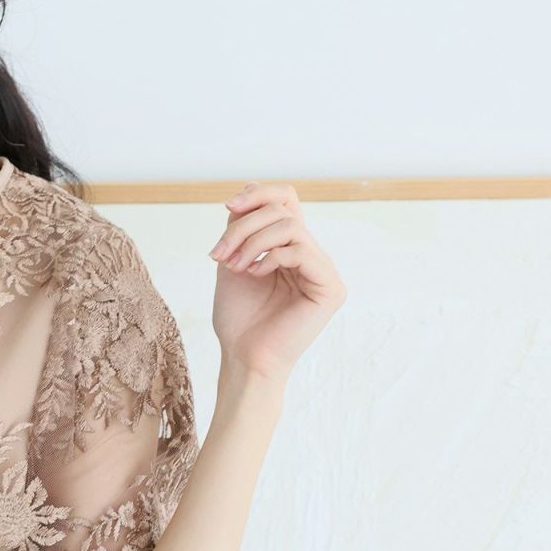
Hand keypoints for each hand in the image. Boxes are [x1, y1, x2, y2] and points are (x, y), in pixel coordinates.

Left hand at [208, 180, 346, 384]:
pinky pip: (302, 250)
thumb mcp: (233, 260)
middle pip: (284, 209)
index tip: (226, 207)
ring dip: (253, 242)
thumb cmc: (239, 318)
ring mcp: (324, 271)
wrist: (243, 358)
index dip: (258, 194)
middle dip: (244, 226)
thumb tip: (248, 193)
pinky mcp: (330, 288)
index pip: (286, 199)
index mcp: (291, 248)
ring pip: (291, 226)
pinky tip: (255, 275)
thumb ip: (242, 227)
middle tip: (219, 254)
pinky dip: (271, 257)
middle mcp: (311, 255)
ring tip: (234, 266)